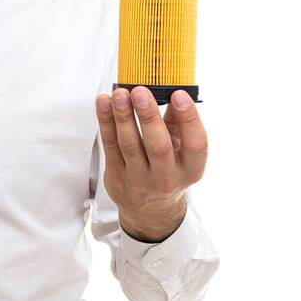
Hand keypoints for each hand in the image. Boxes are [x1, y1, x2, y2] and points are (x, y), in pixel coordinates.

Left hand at [94, 87, 207, 242]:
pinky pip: (109, 145)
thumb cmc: (168, 171)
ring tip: (120, 94)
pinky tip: (104, 103)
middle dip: (148, 116)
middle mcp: (166, 178)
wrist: (150, 210)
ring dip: (122, 116)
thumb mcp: (182, 151)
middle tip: (140, 92)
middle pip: (158, 146)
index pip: (196, 144)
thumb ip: (178, 123)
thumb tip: (170, 90)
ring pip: (129, 145)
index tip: (179, 95)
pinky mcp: (117, 176)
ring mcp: (139, 179)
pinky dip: (106, 122)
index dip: (189, 119)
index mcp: (190, 169)